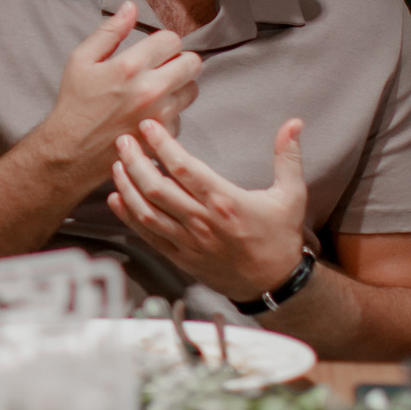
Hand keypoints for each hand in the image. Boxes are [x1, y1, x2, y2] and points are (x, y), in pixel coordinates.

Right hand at [32, 5, 201, 190]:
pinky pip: (182, 116)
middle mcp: (151, 90)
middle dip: (179, 60)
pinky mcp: (162, 137)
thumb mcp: (82, 60)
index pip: (172, 40)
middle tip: (163, 66)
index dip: (163, 42)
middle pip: (192, 63)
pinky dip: (171, 113)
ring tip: (158, 89)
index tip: (153, 49)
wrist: (70, 150)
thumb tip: (131, 7)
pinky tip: (151, 114)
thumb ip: (110, 31)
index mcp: (130, 66)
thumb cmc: (74, 103)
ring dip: (179, 86)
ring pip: (192, 90)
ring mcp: (160, 116)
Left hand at [110, 117, 307, 302]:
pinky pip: (148, 236)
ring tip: (116, 165)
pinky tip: (117, 199)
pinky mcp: (181, 258)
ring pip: (146, 212)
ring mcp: (188, 242)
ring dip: (127, 187)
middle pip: (156, 188)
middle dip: (134, 161)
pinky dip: (128, 217)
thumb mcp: (291, 196)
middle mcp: (202, 221)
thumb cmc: (280, 239)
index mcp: (225, 202)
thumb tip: (294, 124)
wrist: (275, 286)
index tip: (148, 125)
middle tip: (123, 140)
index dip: (162, 145)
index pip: (184, 168)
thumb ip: (288, 158)